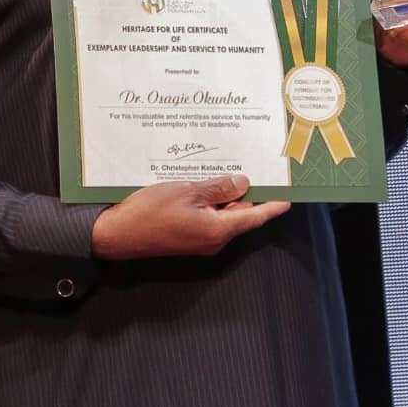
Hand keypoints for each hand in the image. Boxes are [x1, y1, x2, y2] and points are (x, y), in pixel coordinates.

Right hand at [91, 175, 289, 260]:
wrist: (118, 234)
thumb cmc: (150, 212)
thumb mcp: (187, 191)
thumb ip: (217, 187)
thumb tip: (243, 184)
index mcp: (218, 229)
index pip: (255, 217)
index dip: (272, 205)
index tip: (289, 197)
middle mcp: (214, 239)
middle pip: (239, 214)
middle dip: (247, 193)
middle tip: (257, 167)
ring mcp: (200, 239)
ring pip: (222, 213)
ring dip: (225, 194)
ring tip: (229, 167)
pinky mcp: (188, 235)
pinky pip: (207, 216)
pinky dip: (210, 200)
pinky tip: (205, 181)